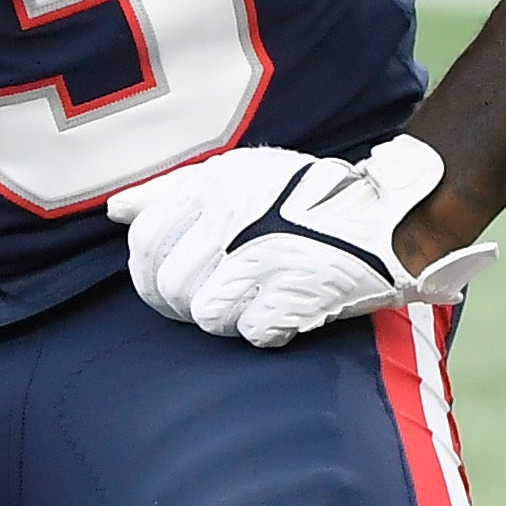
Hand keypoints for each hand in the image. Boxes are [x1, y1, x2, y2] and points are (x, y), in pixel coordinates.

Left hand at [105, 134, 493, 348]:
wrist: (388, 216)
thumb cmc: (306, 197)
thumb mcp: (238, 173)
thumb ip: (171, 191)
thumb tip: (116, 211)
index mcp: (215, 186)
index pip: (145, 241)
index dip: (145, 271)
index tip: (161, 283)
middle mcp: (233, 220)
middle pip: (168, 286)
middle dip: (182, 302)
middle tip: (211, 297)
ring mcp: (264, 260)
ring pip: (205, 315)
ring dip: (225, 316)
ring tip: (251, 300)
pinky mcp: (295, 296)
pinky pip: (251, 332)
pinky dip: (264, 329)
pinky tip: (282, 310)